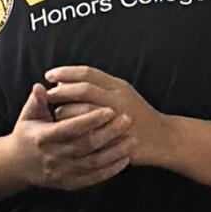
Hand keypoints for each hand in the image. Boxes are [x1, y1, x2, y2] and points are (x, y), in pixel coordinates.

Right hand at [8, 81, 131, 190]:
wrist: (17, 166)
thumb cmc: (27, 135)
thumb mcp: (27, 117)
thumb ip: (36, 101)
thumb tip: (40, 86)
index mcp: (42, 138)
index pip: (70, 128)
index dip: (90, 119)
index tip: (110, 109)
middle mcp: (53, 157)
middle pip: (85, 146)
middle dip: (109, 133)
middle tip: (128, 120)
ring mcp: (62, 172)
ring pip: (93, 163)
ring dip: (115, 152)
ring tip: (133, 140)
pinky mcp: (69, 184)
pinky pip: (93, 178)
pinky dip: (110, 170)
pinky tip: (125, 159)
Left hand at [41, 65, 170, 167]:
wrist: (162, 138)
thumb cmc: (137, 114)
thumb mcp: (121, 93)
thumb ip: (98, 85)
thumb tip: (66, 82)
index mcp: (118, 86)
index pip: (88, 73)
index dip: (66, 73)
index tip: (49, 75)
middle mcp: (117, 99)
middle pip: (83, 90)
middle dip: (62, 92)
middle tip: (48, 95)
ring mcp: (117, 118)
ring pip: (82, 111)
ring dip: (65, 111)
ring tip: (55, 113)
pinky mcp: (115, 136)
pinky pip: (88, 133)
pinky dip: (74, 131)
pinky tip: (65, 131)